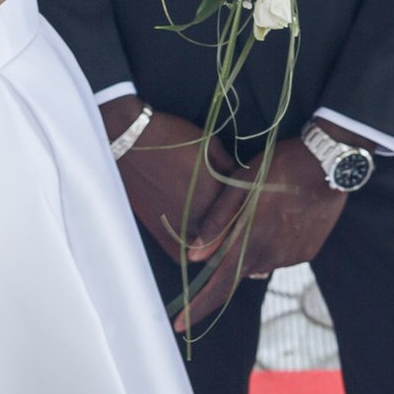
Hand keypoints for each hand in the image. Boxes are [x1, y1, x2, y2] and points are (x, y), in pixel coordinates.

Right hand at [102, 99, 249, 281]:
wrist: (130, 141)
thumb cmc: (173, 138)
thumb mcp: (211, 146)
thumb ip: (231, 170)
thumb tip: (249, 185)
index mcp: (216, 193)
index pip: (244, 217)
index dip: (254, 223)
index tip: (263, 231)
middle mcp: (199, 215)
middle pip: (226, 238)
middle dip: (239, 242)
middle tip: (253, 252)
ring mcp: (177, 226)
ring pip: (205, 251)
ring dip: (217, 252)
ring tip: (229, 253)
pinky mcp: (158, 231)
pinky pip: (180, 254)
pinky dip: (192, 256)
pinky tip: (202, 255)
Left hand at [163, 132, 350, 332]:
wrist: (327, 162)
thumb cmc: (278, 166)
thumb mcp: (240, 184)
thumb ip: (217, 222)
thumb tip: (193, 256)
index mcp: (250, 240)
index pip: (218, 286)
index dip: (197, 309)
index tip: (178, 325)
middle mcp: (271, 256)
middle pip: (238, 271)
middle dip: (229, 259)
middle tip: (237, 222)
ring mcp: (291, 257)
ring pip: (260, 262)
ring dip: (254, 247)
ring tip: (265, 211)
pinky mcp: (307, 252)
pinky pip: (281, 256)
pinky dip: (274, 243)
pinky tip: (283, 216)